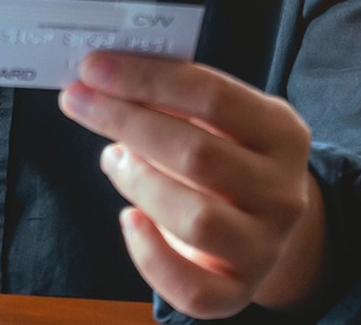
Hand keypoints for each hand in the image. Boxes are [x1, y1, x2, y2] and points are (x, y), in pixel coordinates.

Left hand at [58, 52, 325, 318]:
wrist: (263, 223)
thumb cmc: (224, 157)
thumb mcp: (216, 120)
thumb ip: (171, 99)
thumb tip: (102, 78)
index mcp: (282, 133)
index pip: (213, 97)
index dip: (147, 79)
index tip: (94, 68)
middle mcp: (282, 191)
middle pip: (198, 154)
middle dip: (127, 121)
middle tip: (78, 100)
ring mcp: (264, 246)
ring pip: (196, 219)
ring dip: (139, 182)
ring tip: (113, 158)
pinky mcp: (238, 291)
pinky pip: (192, 288)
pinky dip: (150, 255)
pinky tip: (129, 219)